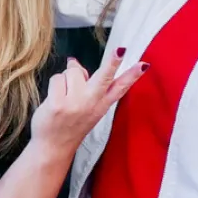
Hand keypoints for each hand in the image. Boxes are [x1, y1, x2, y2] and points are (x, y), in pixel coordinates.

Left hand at [30, 50, 147, 156]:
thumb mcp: (86, 108)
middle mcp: (92, 103)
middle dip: (113, 62)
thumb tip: (73, 62)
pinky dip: (54, 85)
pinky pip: (57, 79)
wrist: (54, 147)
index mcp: (101, 104)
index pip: (121, 87)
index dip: (132, 75)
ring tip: (64, 96)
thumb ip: (84, 85)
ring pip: (72, 71)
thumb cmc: (68, 124)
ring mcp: (76, 104)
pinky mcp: (59, 104)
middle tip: (120, 50)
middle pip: (104, 77)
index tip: (144, 65)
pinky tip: (55, 99)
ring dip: (65, 79)